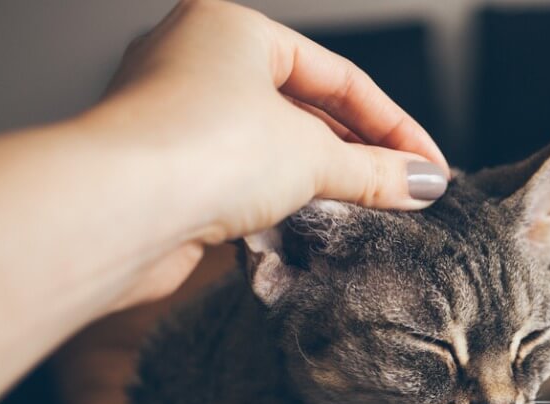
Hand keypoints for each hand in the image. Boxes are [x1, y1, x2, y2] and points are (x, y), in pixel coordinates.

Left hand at [98, 0, 449, 305]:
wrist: (117, 210)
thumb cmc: (203, 149)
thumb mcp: (313, 157)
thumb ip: (374, 171)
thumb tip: (424, 185)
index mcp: (234, 30)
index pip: (340, 77)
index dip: (395, 127)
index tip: (431, 169)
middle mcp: (200, 63)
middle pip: (307, 111)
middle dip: (361, 156)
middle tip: (409, 194)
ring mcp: (180, 118)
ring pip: (275, 149)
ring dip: (325, 183)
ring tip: (372, 214)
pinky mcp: (170, 173)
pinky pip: (243, 182)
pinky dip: (283, 204)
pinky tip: (316, 228)